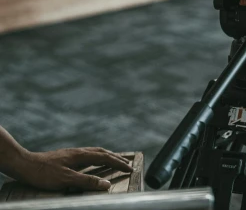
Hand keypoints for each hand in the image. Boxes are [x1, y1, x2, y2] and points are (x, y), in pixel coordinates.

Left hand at [13, 148, 131, 191]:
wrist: (26, 165)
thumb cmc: (45, 174)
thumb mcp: (66, 180)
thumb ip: (87, 182)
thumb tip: (107, 184)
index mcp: (81, 155)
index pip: (105, 158)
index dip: (119, 163)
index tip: (130, 168)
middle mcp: (79, 151)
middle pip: (102, 152)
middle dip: (116, 157)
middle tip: (128, 164)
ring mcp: (72, 153)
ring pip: (95, 151)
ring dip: (108, 156)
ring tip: (115, 160)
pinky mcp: (66, 156)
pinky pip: (88, 154)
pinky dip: (97, 157)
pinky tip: (93, 163)